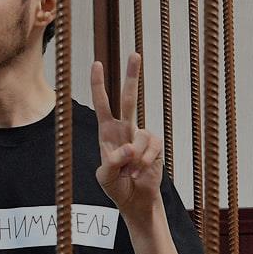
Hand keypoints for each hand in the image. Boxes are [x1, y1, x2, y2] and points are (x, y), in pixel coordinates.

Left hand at [91, 53, 163, 215]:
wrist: (136, 200)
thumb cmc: (116, 186)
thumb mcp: (105, 176)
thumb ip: (112, 162)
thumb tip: (128, 149)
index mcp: (107, 132)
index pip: (102, 104)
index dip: (98, 84)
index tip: (97, 64)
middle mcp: (125, 129)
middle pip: (129, 98)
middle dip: (132, 76)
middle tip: (135, 53)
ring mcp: (141, 136)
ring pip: (141, 135)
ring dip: (135, 158)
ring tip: (131, 172)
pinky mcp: (155, 146)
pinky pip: (152, 148)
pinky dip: (145, 161)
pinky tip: (141, 171)